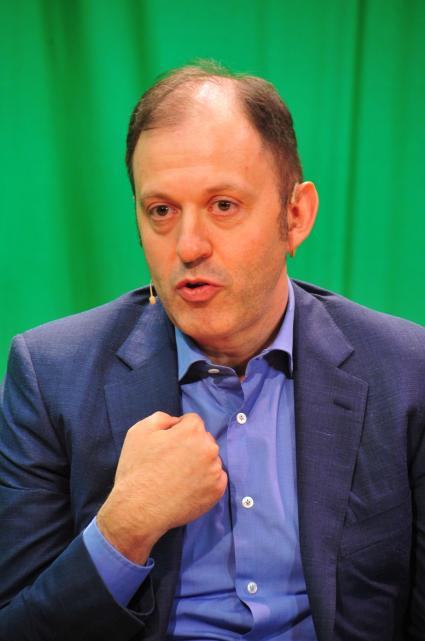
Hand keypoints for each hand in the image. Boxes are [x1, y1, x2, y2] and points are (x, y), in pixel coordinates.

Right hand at [97, 411, 226, 562]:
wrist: (138, 509)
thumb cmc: (137, 468)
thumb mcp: (139, 431)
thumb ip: (162, 418)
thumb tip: (176, 421)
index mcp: (192, 431)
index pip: (192, 421)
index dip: (178, 431)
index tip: (167, 445)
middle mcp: (209, 448)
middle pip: (204, 440)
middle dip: (192, 446)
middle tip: (172, 462)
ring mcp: (215, 471)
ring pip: (210, 460)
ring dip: (200, 463)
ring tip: (179, 477)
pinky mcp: (217, 491)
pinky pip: (216, 479)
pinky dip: (205, 481)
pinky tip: (188, 488)